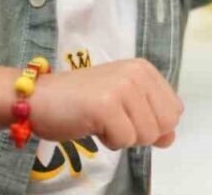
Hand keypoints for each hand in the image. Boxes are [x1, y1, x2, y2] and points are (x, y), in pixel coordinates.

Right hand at [29, 59, 183, 149]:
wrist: (37, 98)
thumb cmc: (80, 102)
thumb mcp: (123, 104)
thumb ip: (150, 117)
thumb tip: (170, 138)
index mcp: (144, 69)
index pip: (174, 110)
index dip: (154, 124)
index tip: (127, 116)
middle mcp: (137, 73)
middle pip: (165, 124)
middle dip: (141, 133)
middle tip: (113, 121)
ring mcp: (122, 87)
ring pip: (147, 135)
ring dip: (123, 137)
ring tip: (101, 121)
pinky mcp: (106, 105)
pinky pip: (125, 140)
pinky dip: (109, 142)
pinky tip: (92, 125)